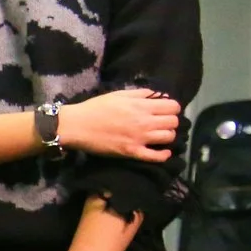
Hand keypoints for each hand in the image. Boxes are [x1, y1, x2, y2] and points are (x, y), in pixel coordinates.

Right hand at [59, 88, 179, 161]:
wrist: (77, 126)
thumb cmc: (95, 108)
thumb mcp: (118, 94)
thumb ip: (140, 93)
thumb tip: (158, 95)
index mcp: (141, 106)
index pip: (173, 106)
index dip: (172, 108)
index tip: (165, 110)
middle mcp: (145, 122)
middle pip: (174, 122)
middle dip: (171, 121)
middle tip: (161, 123)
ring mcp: (140, 138)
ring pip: (169, 137)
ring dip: (167, 135)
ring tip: (159, 135)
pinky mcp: (132, 152)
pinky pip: (156, 157)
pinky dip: (163, 155)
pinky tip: (163, 152)